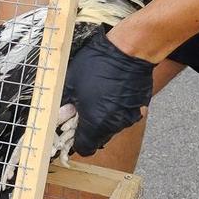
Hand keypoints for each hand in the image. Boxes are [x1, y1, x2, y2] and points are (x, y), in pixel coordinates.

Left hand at [61, 33, 155, 156]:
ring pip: (111, 125)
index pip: (84, 149)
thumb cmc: (99, 64)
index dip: (74, 141)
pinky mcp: (139, 107)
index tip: (70, 130)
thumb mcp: (70, 83)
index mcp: (96, 124)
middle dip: (88, 127)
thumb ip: (63, 105)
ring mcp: (130, 117)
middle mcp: (115, 125)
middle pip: (98, 137)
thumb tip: (59, 115)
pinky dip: (116, 107)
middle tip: (81, 108)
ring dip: (102, 116)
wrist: (129, 50)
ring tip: (97, 96)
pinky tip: (111, 90)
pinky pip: (124, 114)